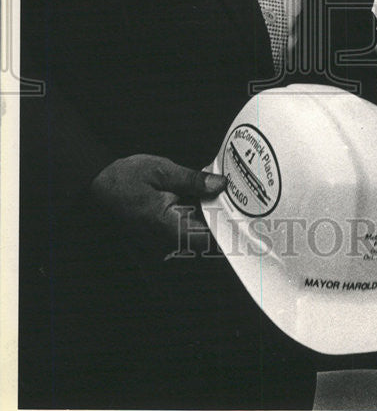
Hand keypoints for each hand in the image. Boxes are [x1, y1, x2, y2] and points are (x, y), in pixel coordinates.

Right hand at [90, 154, 225, 254]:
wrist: (99, 184)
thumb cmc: (126, 178)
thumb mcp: (162, 171)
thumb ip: (192, 180)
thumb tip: (219, 185)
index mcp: (168, 226)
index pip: (207, 239)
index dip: (227, 228)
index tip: (243, 213)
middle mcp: (167, 239)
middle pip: (206, 237)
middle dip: (222, 218)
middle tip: (238, 198)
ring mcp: (164, 238)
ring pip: (198, 233)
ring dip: (210, 215)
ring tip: (221, 193)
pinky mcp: (164, 231)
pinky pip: (188, 228)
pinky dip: (198, 214)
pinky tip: (205, 196)